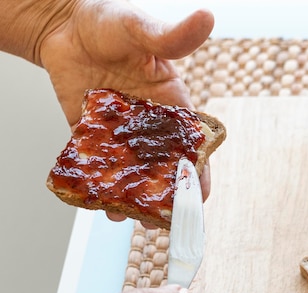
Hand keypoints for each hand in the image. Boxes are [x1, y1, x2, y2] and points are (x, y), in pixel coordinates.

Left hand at [38, 0, 213, 213]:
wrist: (62, 24)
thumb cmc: (109, 22)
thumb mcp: (141, 30)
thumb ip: (172, 37)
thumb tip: (207, 18)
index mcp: (173, 109)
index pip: (192, 149)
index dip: (198, 175)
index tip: (199, 199)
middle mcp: (151, 129)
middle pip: (165, 172)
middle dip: (165, 199)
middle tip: (159, 220)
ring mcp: (122, 137)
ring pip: (133, 176)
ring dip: (132, 199)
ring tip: (125, 216)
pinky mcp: (92, 138)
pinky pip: (98, 167)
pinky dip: (99, 186)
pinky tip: (99, 202)